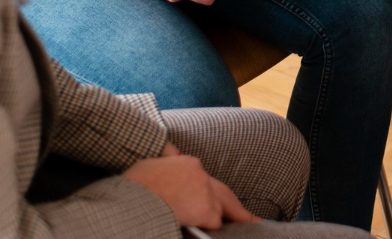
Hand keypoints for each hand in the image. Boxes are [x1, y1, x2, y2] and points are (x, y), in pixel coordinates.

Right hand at [122, 152, 255, 228]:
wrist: (135, 194)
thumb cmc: (135, 185)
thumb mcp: (151, 169)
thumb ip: (167, 171)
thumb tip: (168, 176)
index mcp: (188, 163)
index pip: (205, 180)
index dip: (210, 193)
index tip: (218, 201)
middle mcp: (200, 174)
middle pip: (224, 194)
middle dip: (237, 210)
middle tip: (256, 220)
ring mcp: (205, 191)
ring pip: (218, 210)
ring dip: (214, 220)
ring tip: (231, 227)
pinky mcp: (206, 208)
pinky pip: (213, 222)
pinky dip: (208, 227)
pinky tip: (198, 227)